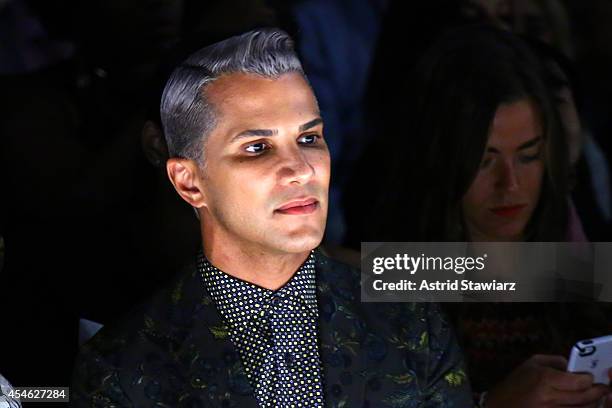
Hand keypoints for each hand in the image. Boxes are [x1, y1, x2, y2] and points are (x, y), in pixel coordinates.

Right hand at [485, 354, 610, 407]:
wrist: (500, 404)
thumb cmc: (516, 382)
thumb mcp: (531, 363)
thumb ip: (555, 361)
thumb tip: (574, 366)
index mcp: (544, 379)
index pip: (578, 382)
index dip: (589, 379)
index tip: (591, 377)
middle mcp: (548, 397)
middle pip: (584, 397)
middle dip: (597, 392)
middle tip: (603, 388)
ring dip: (592, 403)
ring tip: (594, 397)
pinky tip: (582, 405)